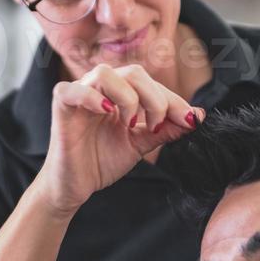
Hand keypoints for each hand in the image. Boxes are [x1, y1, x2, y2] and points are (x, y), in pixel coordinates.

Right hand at [35, 63, 204, 216]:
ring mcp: (79, 93)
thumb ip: (165, 129)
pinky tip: (108, 113)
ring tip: (130, 124)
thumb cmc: (101, 162)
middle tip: (157, 126)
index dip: (172, 100)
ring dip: (128, 97)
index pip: (150, 84)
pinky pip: (75, 89)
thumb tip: (197, 116)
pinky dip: (93, 98)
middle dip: (154, 98)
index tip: (189, 120)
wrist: (75, 187)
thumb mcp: (140, 144)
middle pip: (134, 72)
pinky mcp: (61, 105)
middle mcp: (100, 88)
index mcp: (118, 93)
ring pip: (107, 74)